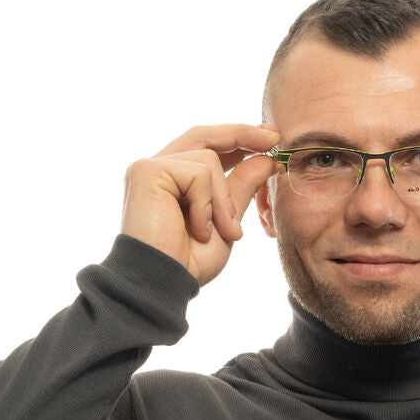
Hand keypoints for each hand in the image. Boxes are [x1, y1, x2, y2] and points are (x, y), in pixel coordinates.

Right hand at [120, 124, 281, 285]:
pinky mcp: (146, 171)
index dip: (237, 138)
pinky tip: (198, 229)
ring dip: (224, 200)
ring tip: (221, 232)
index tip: (270, 137)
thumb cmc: (189, 263)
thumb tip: (266, 159)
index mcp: (173, 180)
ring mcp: (149, 167)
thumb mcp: (226, 223)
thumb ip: (241, 190)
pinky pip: (198, 173)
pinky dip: (208, 204)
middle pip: (204, 136)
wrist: (164, 284)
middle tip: (273, 137)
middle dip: (242, 134)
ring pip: (209, 160)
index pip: (206, 147)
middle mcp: (157, 168)